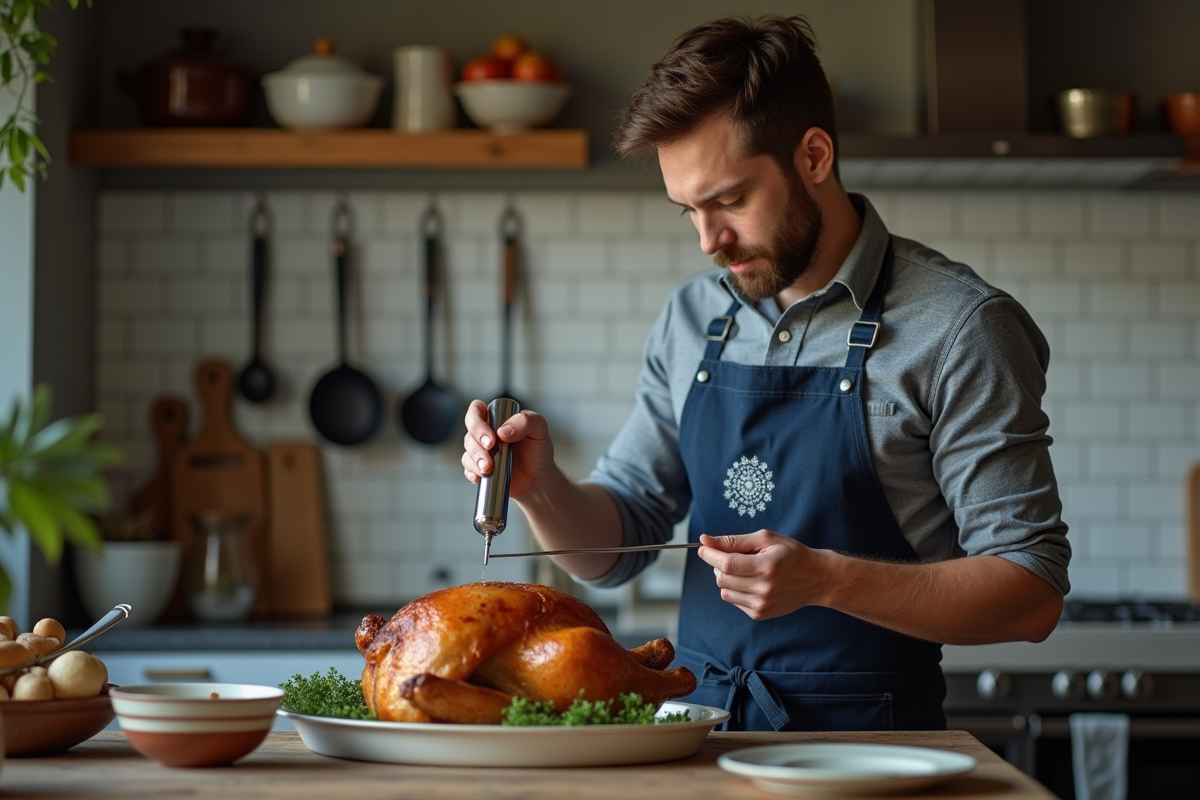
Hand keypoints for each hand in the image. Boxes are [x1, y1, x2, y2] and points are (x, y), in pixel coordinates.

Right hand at [461, 400, 555, 499]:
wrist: (539, 477)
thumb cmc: (538, 450)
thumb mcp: (539, 429)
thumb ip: (525, 421)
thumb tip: (502, 431)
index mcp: (497, 418)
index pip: (476, 410)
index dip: (477, 421)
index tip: (492, 436)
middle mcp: (485, 433)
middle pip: (470, 433)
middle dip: (477, 444)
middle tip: (491, 450)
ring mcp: (481, 451)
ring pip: (468, 452)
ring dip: (476, 460)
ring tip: (489, 469)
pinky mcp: (479, 469)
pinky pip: (468, 469)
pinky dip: (472, 473)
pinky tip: (480, 477)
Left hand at [697, 531, 819, 620]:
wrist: (815, 579)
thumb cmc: (790, 554)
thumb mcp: (765, 539)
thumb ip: (733, 541)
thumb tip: (705, 541)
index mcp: (766, 567)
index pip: (726, 564)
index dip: (710, 555)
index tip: (703, 547)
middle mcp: (764, 589)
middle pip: (721, 579)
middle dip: (718, 565)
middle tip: (731, 556)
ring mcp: (762, 605)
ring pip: (724, 592)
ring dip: (727, 579)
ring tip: (745, 569)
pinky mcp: (760, 614)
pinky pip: (734, 601)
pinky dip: (736, 590)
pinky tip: (752, 582)